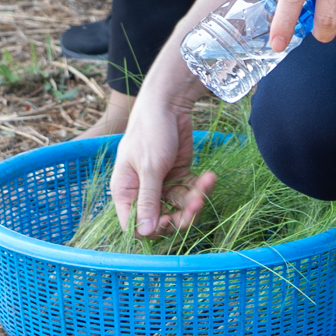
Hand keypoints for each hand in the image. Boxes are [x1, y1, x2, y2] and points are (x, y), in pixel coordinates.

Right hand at [109, 90, 215, 239]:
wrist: (169, 103)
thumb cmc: (150, 132)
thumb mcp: (149, 166)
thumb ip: (148, 200)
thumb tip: (144, 232)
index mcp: (126, 191)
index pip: (135, 225)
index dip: (153, 229)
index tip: (170, 220)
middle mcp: (142, 192)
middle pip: (162, 220)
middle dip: (181, 215)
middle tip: (197, 204)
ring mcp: (162, 185)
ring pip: (180, 208)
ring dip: (195, 199)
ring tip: (207, 182)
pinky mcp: (179, 176)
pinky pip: (190, 192)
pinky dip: (201, 187)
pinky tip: (210, 176)